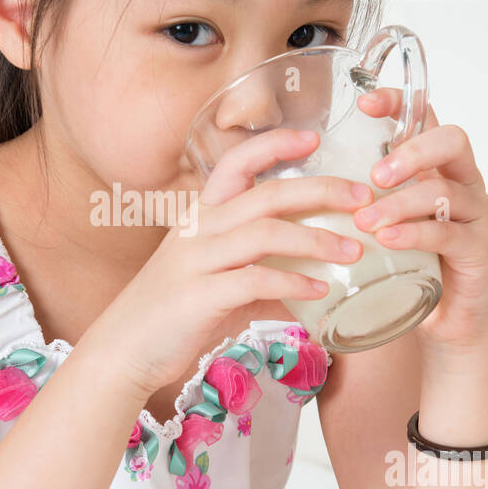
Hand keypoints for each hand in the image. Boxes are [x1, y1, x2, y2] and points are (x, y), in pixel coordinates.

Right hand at [90, 128, 373, 396]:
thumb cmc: (173, 314)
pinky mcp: (201, 296)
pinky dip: (294, 281)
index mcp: (199, 215)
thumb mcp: (214, 280)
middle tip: (364, 197)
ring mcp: (197, 260)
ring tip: (354, 249)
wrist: (123, 350)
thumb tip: (312, 278)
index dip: (275, 144)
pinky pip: (256, 279)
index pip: (236, 162)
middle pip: (267, 194)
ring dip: (317, 239)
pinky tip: (321, 290)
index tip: (315, 137)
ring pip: (266, 232)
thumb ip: (257, 270)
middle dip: (321, 190)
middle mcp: (198, 229)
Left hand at [351, 89, 487, 349]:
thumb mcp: (378, 225)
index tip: (364, 104)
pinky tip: (389, 240)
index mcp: (434, 168)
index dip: (398, 102)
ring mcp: (475, 216)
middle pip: (452, 142)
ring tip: (366, 220)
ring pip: (446, 191)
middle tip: (376, 174)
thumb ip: (350, 200)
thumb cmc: (405, 267)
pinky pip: (450, 234)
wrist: (447, 324)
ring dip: (401, 202)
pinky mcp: (479, 251)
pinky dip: (416, 234)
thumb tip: (287, 183)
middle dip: (411, 151)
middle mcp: (461, 182)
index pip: (424, 118)